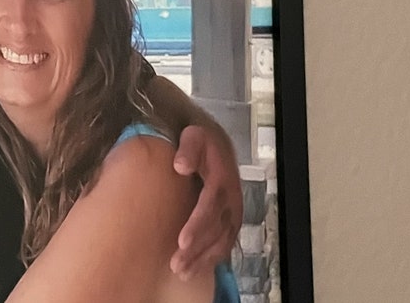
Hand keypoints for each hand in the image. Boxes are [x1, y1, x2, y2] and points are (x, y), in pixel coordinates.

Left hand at [169, 124, 241, 279]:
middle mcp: (231, 199)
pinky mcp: (230, 222)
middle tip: (177, 264)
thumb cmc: (201, 144)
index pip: (211, 205)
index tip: (182, 241)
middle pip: (216, 229)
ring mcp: (232, 213)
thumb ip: (188, 148)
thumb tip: (180, 165)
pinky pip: (224, 244)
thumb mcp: (194, 136)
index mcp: (222, 179)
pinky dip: (210, 259)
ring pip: (221, 241)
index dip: (198, 224)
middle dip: (198, 249)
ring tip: (182, 272)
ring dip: (203, 259)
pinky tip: (194, 270)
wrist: (218, 146)